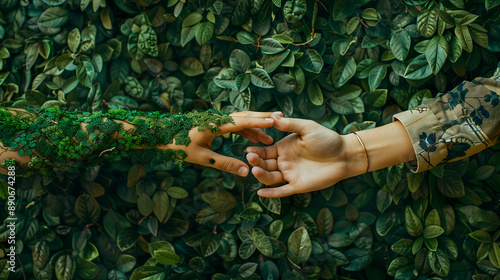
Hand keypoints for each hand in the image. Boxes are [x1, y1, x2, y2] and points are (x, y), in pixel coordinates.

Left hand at [163, 111, 278, 175]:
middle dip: (262, 118)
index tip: (275, 121)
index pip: (242, 121)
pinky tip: (254, 138)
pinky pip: (234, 126)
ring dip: (255, 127)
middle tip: (280, 119)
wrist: (162, 136)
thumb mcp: (202, 158)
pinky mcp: (214, 124)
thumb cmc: (179, 147)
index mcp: (216, 125)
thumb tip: (245, 171)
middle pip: (245, 116)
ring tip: (270, 135)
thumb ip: (225, 164)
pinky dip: (245, 131)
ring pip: (240, 120)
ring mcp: (216, 121)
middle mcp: (218, 119)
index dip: (260, 122)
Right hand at [246, 113, 365, 197]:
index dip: (256, 151)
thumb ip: (290, 124)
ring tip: (255, 170)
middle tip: (250, 158)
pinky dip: (271, 194)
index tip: (248, 150)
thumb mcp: (308, 128)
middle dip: (256, 162)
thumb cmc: (326, 139)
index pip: (264, 151)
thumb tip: (273, 117)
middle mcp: (284, 162)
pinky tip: (261, 193)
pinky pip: (282, 191)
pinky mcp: (298, 186)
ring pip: (270, 177)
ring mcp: (290, 174)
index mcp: (284, 148)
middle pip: (265, 164)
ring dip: (261, 175)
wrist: (344, 155)